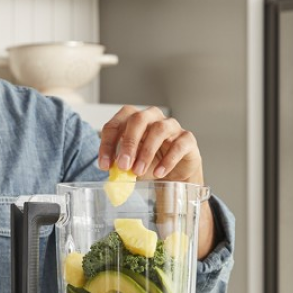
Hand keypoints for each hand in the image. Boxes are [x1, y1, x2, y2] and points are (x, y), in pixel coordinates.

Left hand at [97, 105, 215, 258]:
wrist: (174, 174)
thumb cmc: (150, 164)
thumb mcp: (131, 165)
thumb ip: (120, 166)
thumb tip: (110, 173)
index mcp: (133, 120)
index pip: (116, 124)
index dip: (108, 144)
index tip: (105, 165)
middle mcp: (152, 118)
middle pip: (138, 119)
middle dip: (128, 143)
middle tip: (123, 166)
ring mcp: (171, 126)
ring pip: (159, 129)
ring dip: (146, 151)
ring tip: (139, 171)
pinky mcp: (187, 139)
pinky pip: (179, 144)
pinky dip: (168, 160)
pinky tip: (159, 173)